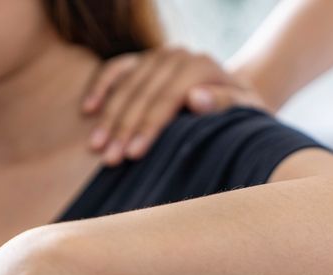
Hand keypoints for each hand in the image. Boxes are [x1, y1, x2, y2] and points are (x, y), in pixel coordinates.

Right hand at [82, 46, 266, 165]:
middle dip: (123, 129)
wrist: (235, 98)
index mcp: (201, 66)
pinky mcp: (142, 60)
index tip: (133, 155)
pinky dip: (101, 87)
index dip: (148, 128)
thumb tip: (195, 99)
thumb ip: (224, 104)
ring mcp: (157, 56)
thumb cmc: (240, 114)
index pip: (167, 99)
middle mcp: (176, 56)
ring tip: (96, 147)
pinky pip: (115, 69)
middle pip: (142, 94)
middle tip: (109, 159)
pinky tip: (89, 109)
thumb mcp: (244, 112)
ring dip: (109, 117)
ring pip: (125, 85)